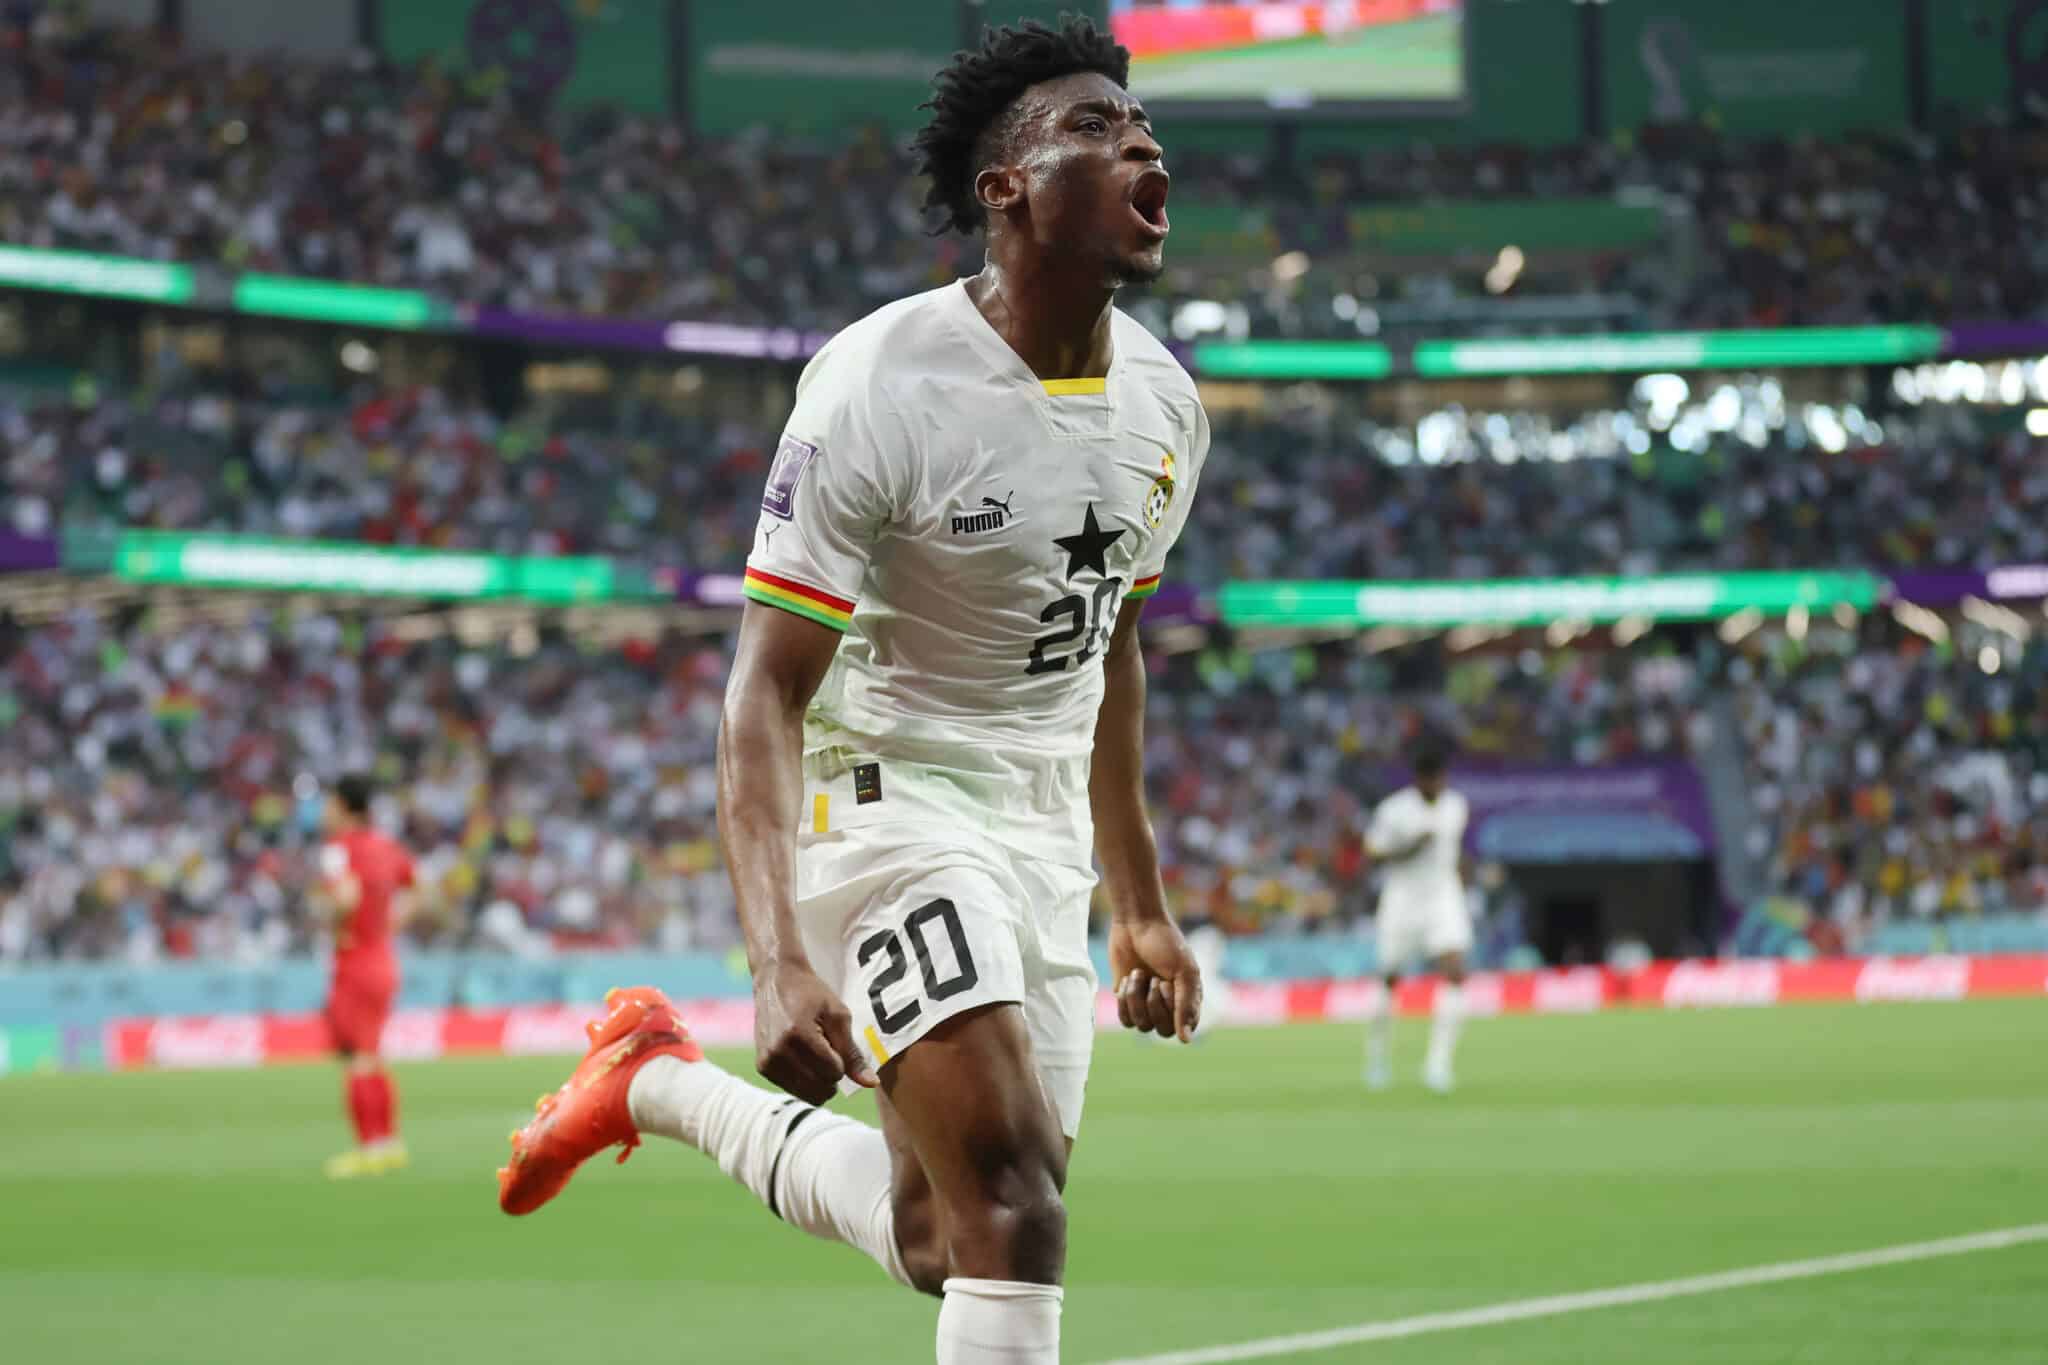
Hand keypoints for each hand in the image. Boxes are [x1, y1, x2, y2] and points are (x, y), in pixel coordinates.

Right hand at [752, 960, 876, 1103]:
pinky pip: (793, 1089)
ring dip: (818, 1079)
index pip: (834, 1073)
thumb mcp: (839, 1017)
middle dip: (831, 1075)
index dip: (842, 1061)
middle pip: (820, 1090)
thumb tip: (871, 1083)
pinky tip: (801, 1056)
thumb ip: (853, 1054)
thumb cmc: (811, 994)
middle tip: (826, 1048)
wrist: (776, 979)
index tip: (835, 1040)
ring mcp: (767, 1062)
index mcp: (799, 1036)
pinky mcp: (762, 1067)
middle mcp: (778, 1053)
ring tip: (813, 1051)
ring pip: (807, 1094)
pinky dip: (803, 1079)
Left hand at [1109, 915, 1201, 1042]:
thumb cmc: (1165, 944)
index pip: (1183, 1028)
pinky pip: (1126, 1020)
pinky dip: (1125, 1001)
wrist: (1136, 924)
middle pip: (1162, 1031)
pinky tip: (1127, 980)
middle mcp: (1169, 1007)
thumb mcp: (1184, 972)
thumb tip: (1186, 1041)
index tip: (1167, 984)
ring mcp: (1147, 1005)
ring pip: (1141, 1026)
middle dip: (1154, 1005)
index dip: (1173, 1011)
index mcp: (1188, 1001)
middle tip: (1154, 979)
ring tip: (1138, 974)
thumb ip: (1186, 1007)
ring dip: (1137, 998)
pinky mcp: (1127, 1000)